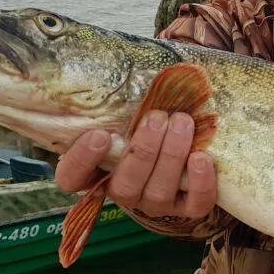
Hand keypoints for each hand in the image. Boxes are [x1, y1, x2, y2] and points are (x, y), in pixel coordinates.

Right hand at [55, 112, 217, 218]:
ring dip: (172, 156)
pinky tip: (202, 157)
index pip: (72, 179)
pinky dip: (200, 184)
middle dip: (143, 151)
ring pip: (158, 193)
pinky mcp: (186, 209)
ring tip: (182, 123)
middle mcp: (122, 192)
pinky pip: (194, 206)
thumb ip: (117, 102)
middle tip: (157, 118)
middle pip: (124, 186)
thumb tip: (121, 64)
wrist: (174, 147)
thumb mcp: (122, 112)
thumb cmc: (140, 123)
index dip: (81, 161)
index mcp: (94, 172)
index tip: (98, 134)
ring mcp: (154, 203)